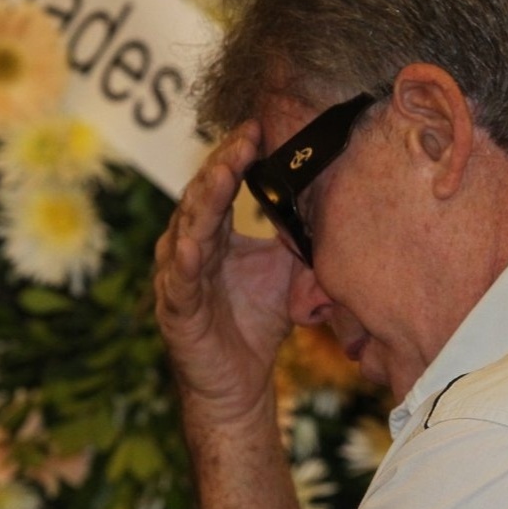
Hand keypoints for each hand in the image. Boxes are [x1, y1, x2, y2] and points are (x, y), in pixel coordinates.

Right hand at [154, 122, 296, 425]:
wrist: (240, 383)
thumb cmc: (256, 323)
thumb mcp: (286, 271)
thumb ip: (296, 236)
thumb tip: (332, 198)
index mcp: (213, 233)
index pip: (220, 184)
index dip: (236, 155)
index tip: (258, 125)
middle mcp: (189, 247)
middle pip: (202, 196)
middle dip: (222, 164)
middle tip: (245, 137)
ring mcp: (178, 277)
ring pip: (187, 229)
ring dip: (204, 200)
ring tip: (222, 173)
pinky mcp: (175, 310)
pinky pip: (179, 281)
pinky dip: (186, 262)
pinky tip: (195, 243)